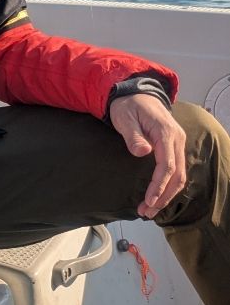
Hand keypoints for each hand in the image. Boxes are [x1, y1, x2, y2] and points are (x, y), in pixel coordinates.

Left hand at [108, 94, 186, 218]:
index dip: (159, 185)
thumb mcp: (125, 117)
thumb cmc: (128, 105)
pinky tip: (157, 197)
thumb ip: (133, 135)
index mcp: (166, 132)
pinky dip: (168, 186)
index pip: (167, 165)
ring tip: (149, 209)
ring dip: (166, 195)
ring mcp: (177, 143)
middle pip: (177, 175)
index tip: (149, 200)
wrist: (135, 93)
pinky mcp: (173, 147)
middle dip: (163, 196)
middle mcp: (177, 139)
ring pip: (179, 175)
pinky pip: (175, 170)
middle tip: (146, 211)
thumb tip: (143, 152)